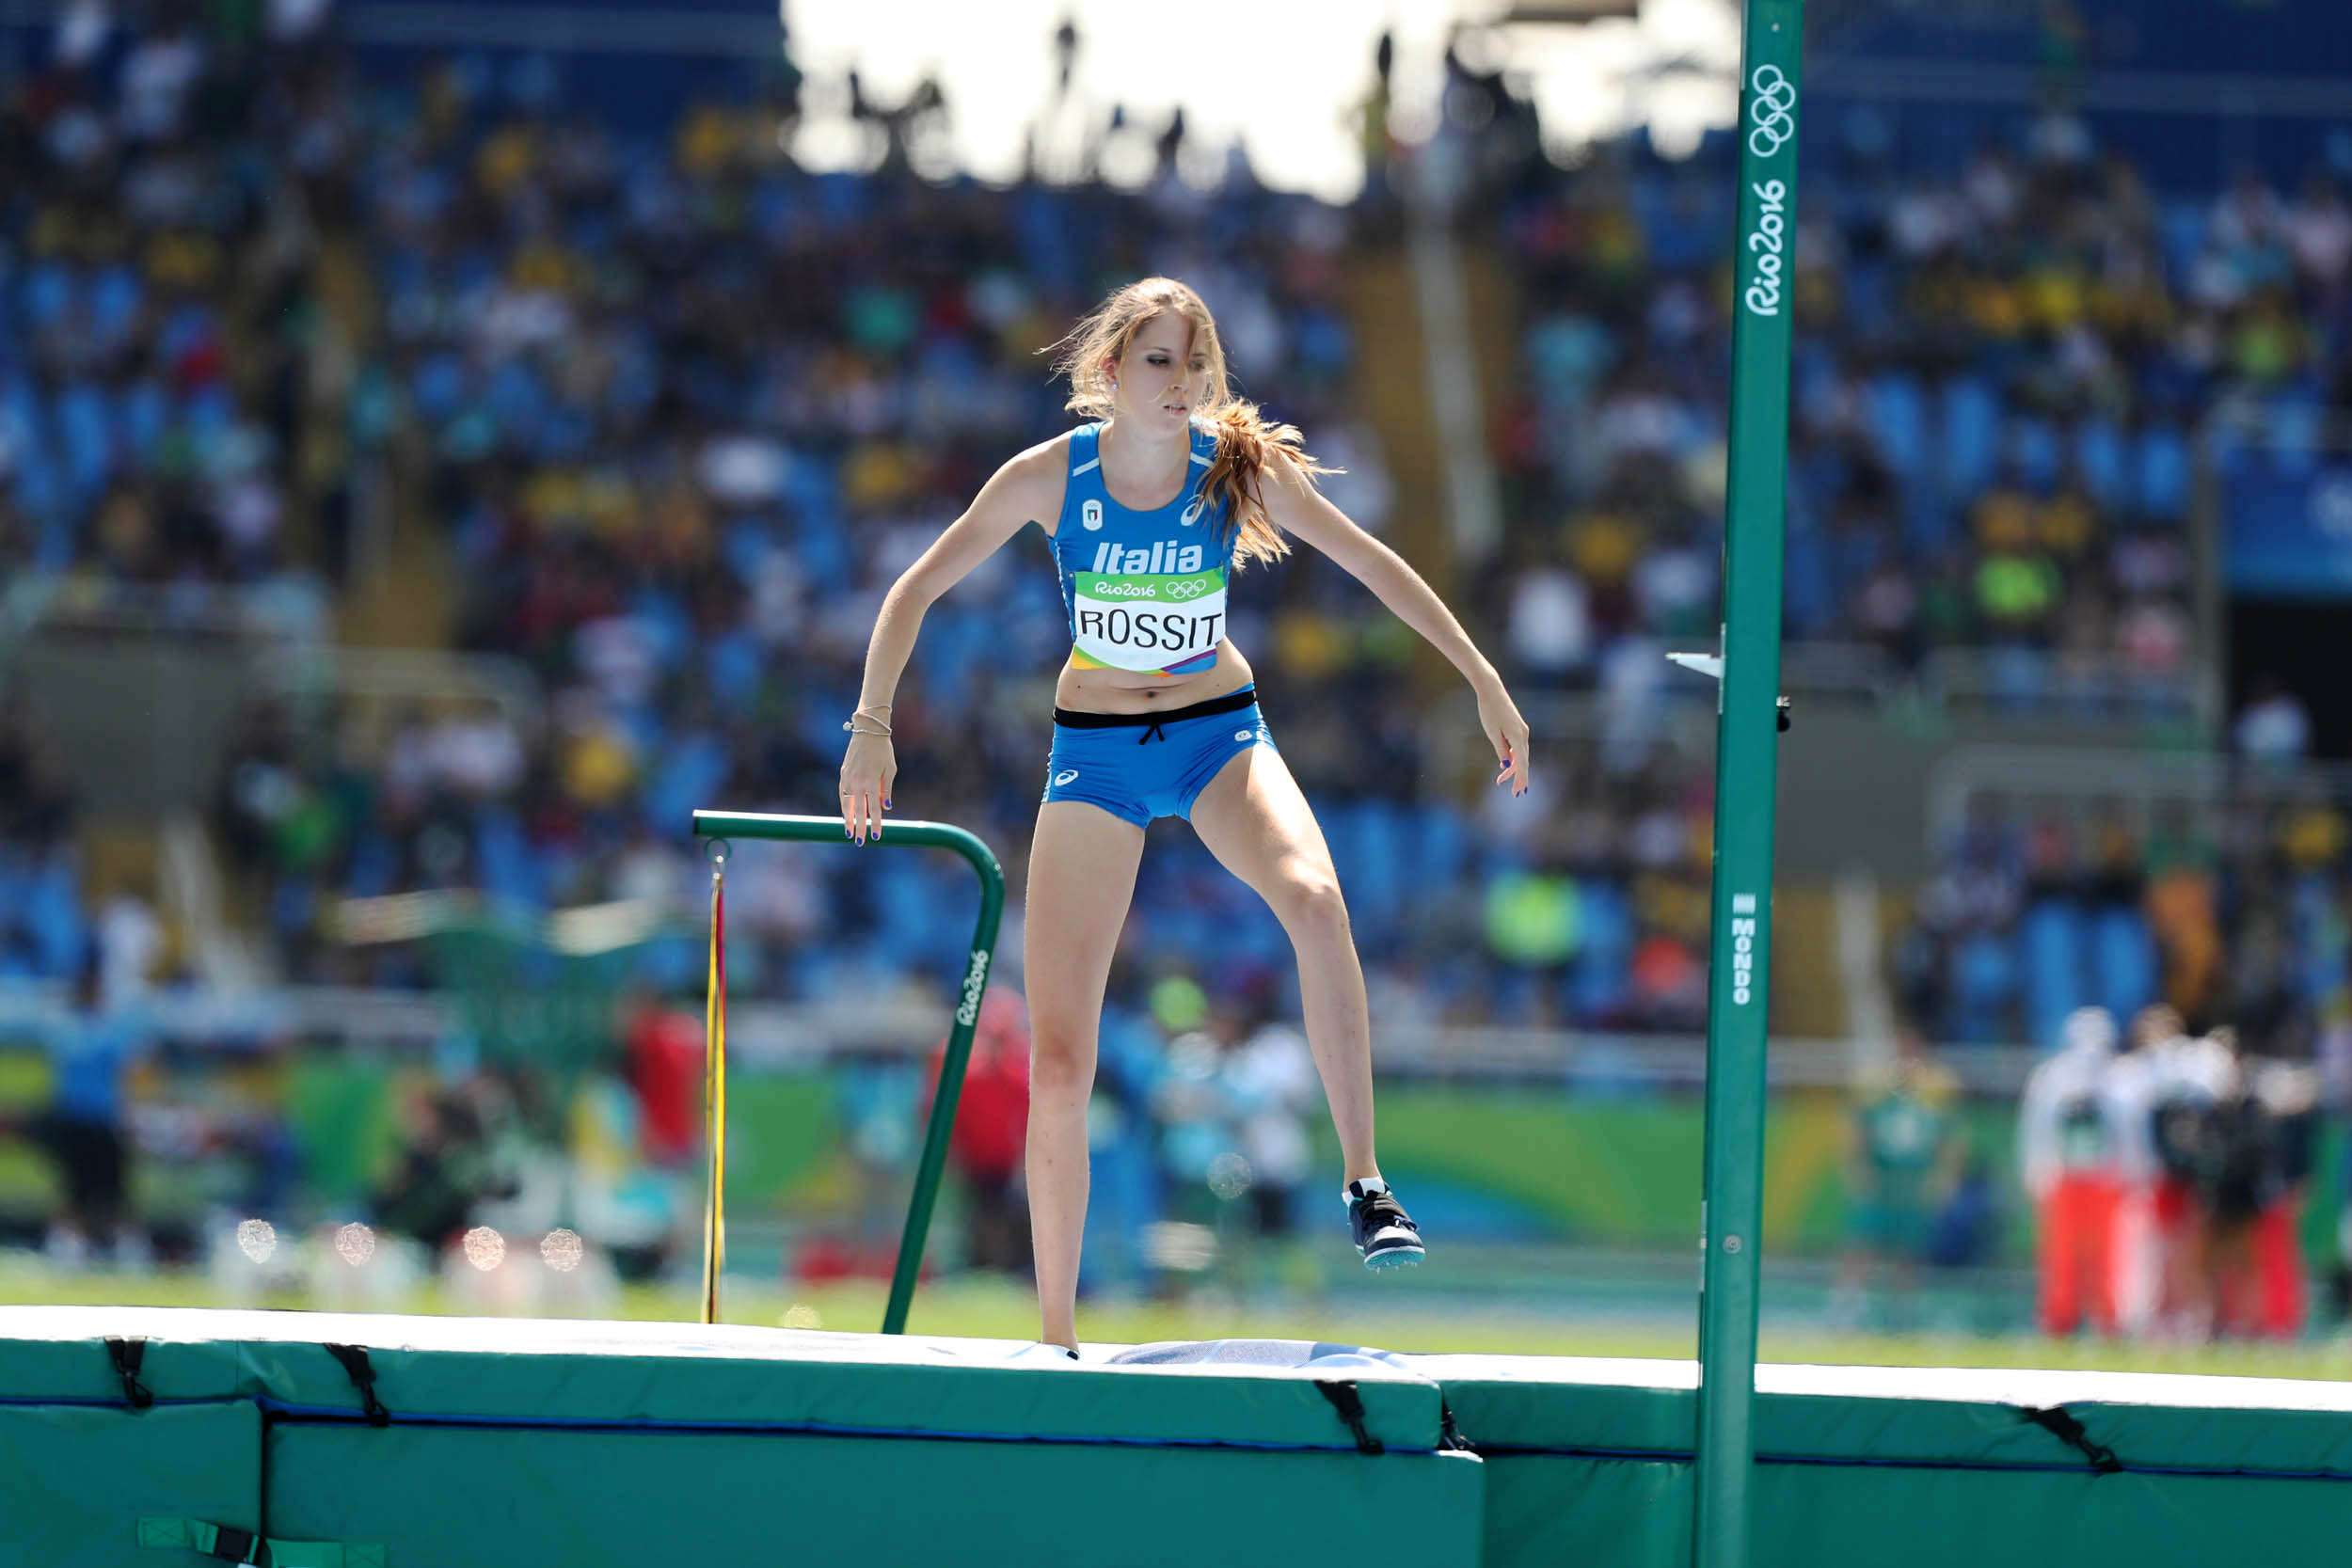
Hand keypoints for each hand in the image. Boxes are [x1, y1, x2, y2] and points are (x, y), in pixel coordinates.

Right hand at [840, 732, 895, 843]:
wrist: (867, 731)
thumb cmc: (883, 751)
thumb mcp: (890, 770)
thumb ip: (887, 790)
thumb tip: (886, 808)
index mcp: (872, 781)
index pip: (874, 809)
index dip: (876, 824)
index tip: (877, 837)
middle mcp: (858, 781)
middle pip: (858, 810)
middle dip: (859, 827)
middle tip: (859, 842)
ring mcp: (848, 777)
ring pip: (846, 803)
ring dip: (847, 819)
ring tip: (848, 832)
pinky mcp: (843, 773)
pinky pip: (842, 793)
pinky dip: (843, 805)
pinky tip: (845, 814)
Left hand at [1477, 678, 1530, 797]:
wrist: (1492, 690)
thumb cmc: (1489, 711)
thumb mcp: (1492, 733)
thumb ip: (1501, 750)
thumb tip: (1506, 765)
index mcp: (1518, 737)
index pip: (1522, 764)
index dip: (1521, 779)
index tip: (1519, 792)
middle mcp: (1523, 735)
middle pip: (1523, 761)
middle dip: (1519, 778)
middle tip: (1515, 794)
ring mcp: (1521, 730)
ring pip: (1520, 754)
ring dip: (1513, 768)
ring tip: (1500, 781)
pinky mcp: (1517, 727)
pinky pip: (1517, 747)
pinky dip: (1512, 757)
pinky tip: (1504, 765)